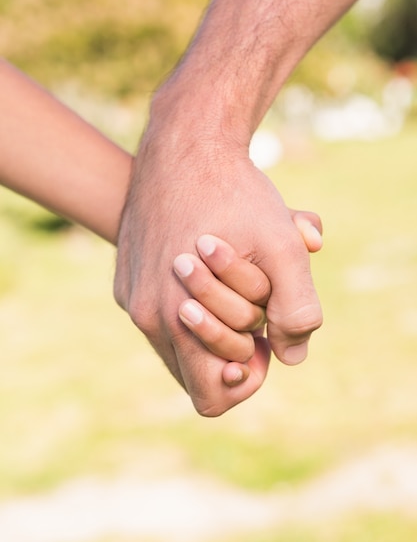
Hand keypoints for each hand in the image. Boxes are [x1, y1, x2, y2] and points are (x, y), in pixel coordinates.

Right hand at [114, 108, 321, 415]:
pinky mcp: (125, 280)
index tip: (262, 340)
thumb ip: (296, 309)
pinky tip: (205, 266)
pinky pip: (160, 315)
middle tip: (253, 311)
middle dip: (231, 350)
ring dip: (212, 325)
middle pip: (194, 373)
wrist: (183, 144)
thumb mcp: (281, 248)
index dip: (246, 378)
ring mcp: (132, 298)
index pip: (211, 397)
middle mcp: (145, 316)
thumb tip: (292, 358)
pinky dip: (187, 305)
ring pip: (177, 344)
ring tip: (232, 286)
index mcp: (177, 319)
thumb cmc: (234, 195)